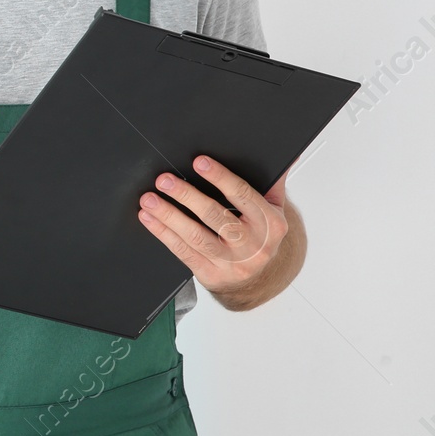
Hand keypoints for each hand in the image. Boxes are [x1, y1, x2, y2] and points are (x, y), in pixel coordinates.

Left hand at [137, 156, 290, 296]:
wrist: (258, 280)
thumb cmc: (260, 236)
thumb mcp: (273, 210)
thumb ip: (272, 183)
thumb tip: (287, 155)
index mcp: (270, 224)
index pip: (243, 195)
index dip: (220, 177)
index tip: (199, 162)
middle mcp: (252, 244)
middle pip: (215, 216)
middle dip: (186, 196)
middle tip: (165, 180)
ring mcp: (231, 263)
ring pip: (196, 236)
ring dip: (168, 216)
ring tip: (149, 199)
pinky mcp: (211, 275)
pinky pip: (183, 252)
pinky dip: (163, 233)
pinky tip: (149, 218)